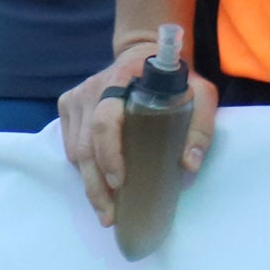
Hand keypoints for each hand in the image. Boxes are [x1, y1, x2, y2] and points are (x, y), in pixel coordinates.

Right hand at [63, 43, 220, 226]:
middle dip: (96, 187)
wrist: (145, 52)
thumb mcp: (201, 92)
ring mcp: (76, 98)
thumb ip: (201, 125)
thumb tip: (189, 165)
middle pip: (85, 147)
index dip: (109, 154)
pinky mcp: (68, 106)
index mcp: (121, 81)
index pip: (105, 122)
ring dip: (90, 183)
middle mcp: (91, 90)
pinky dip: (84, 169)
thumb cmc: (175, 77)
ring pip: (75, 151)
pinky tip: (99, 186)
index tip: (119, 182)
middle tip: (110, 216)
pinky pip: (70, 146)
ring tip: (106, 209)